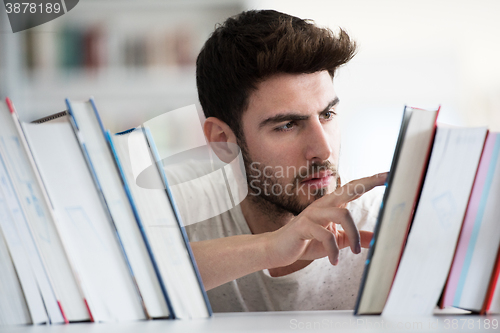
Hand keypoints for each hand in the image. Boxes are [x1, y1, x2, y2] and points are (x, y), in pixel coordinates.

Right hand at [265, 173, 386, 267]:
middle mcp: (323, 205)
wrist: (278, 249)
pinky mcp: (303, 226)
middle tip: (387, 178)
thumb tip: (375, 240)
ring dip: (354, 235)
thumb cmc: (307, 242)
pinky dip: (333, 251)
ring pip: (342, 214)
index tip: (388, 174)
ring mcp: (312, 214)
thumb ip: (353, 238)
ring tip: (355, 251)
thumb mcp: (335, 241)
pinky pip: (325, 236)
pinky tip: (335, 261)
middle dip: (368, 182)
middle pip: (348, 188)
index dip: (370, 181)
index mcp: (331, 205)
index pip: (353, 189)